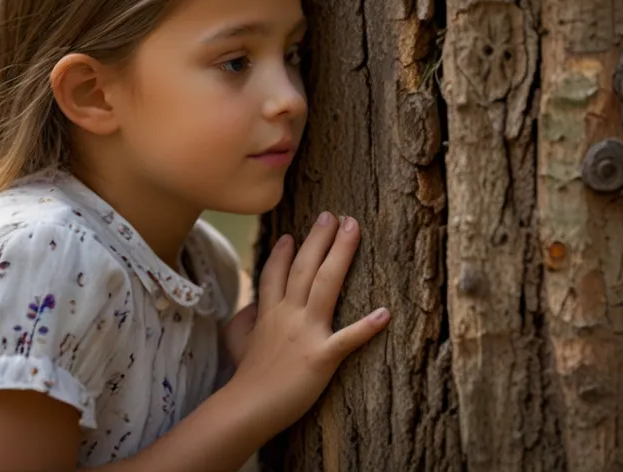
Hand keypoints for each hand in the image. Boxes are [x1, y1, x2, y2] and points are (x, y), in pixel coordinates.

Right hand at [225, 212, 389, 435]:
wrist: (247, 407)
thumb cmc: (245, 377)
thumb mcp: (237, 341)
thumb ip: (246, 319)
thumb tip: (252, 307)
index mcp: (268, 312)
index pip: (276, 273)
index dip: (285, 252)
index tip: (292, 233)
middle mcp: (288, 315)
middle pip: (305, 267)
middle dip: (319, 238)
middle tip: (332, 215)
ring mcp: (305, 333)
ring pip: (325, 284)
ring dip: (341, 254)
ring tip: (352, 228)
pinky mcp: (321, 356)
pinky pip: (347, 339)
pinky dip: (366, 327)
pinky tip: (385, 313)